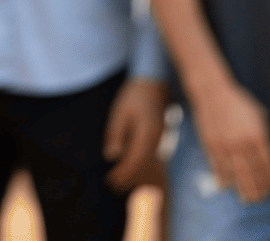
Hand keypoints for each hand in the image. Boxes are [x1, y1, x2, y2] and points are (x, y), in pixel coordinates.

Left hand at [102, 78, 166, 192]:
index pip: (137, 159)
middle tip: (111, 186)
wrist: (153, 84)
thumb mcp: (119, 112)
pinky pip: (149, 156)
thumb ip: (115, 134)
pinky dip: (138, 165)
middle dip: (128, 177)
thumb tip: (112, 156)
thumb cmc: (133, 97)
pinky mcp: (157, 138)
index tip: (110, 180)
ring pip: (147, 162)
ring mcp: (159, 139)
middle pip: (143, 165)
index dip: (124, 173)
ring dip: (133, 174)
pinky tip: (128, 169)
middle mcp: (157, 138)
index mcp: (148, 132)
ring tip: (117, 184)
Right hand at [191, 83, 269, 201]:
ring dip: (243, 188)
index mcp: (257, 135)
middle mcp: (242, 143)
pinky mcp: (211, 145)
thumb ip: (263, 135)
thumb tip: (266, 153)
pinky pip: (218, 167)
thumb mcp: (258, 115)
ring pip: (236, 174)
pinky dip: (223, 179)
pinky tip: (226, 187)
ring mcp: (226, 146)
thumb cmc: (239, 102)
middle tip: (262, 198)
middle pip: (253, 173)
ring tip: (247, 199)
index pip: (267, 163)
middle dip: (259, 188)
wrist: (213, 93)